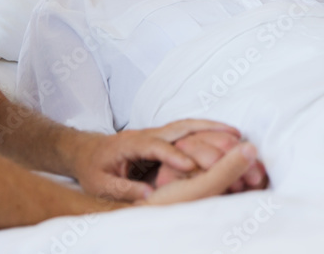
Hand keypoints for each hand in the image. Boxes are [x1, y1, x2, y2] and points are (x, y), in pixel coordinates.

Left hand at [71, 119, 246, 202]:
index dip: (172, 156)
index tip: (190, 167)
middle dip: (205, 131)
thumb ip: (124, 188)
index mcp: (130, 144)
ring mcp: (156, 132)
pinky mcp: (162, 136)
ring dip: (211, 127)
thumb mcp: (101, 183)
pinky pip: (187, 130)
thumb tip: (150, 197)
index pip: (155, 147)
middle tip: (231, 137)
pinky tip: (224, 134)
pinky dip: (206, 130)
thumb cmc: (93, 168)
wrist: (87, 151)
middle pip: (179, 128)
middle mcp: (147, 133)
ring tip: (236, 132)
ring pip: (187, 126)